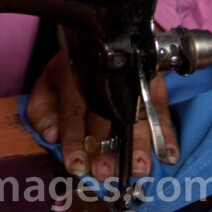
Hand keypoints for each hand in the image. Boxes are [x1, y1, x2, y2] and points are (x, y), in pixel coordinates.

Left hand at [25, 48, 178, 180]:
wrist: (104, 38)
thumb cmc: (71, 75)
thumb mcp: (47, 85)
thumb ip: (42, 111)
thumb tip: (50, 135)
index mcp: (73, 75)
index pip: (73, 110)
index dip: (74, 139)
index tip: (77, 165)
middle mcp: (104, 75)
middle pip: (107, 114)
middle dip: (107, 146)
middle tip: (107, 172)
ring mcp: (133, 77)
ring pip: (136, 112)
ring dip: (139, 143)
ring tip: (139, 168)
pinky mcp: (154, 82)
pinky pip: (162, 109)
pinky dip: (167, 134)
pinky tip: (168, 154)